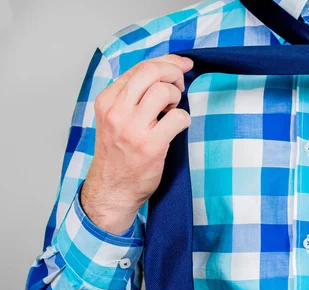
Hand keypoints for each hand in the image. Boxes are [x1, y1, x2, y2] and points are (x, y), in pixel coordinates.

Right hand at [81, 54, 193, 233]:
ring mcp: (133, 128)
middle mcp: (117, 111)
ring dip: (176, 96)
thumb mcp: (114, 119)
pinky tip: (177, 127)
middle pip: (150, 71)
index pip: (139, 67)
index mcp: (107, 101)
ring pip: (163, 90)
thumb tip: (164, 72)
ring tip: (172, 110)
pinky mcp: (150, 145)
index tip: (181, 65)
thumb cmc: (118, 155)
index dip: (166, 62)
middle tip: (180, 85)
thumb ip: (132, 96)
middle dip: (173, 72)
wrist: (112, 190)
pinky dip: (184, 119)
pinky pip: (178, 117)